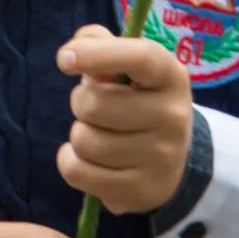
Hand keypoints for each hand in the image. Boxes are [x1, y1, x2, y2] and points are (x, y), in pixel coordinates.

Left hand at [56, 23, 194, 214]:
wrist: (172, 158)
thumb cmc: (136, 99)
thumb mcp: (127, 67)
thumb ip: (99, 45)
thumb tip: (74, 51)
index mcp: (171, 77)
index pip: (142, 57)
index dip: (97, 55)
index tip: (64, 60)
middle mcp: (173, 117)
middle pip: (95, 104)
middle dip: (81, 102)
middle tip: (96, 108)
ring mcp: (162, 158)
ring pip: (84, 140)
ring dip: (79, 135)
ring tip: (100, 134)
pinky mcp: (143, 192)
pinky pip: (78, 172)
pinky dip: (71, 162)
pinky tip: (90, 159)